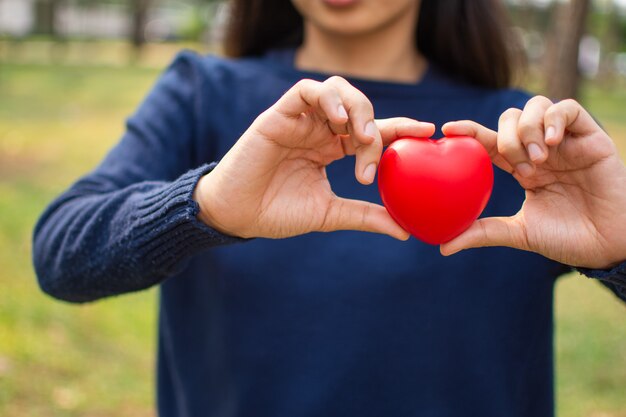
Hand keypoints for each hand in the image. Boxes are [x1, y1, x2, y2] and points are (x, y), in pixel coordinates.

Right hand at [194, 76, 433, 239]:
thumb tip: (405, 232)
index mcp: (331, 149)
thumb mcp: (329, 214)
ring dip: (356, 108)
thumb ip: (364, 216)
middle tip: (374, 156)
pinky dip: (328, 99)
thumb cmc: (277, 212)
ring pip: (338, 90)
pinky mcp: (279, 114)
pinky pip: (308, 90)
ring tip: (358, 138)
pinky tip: (337, 122)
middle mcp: (319, 130)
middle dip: (376, 126)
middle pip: (360, 108)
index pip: (373, 131)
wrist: (237, 215)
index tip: (429, 133)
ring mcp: (300, 119)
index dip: (401, 128)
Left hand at [440, 96, 625, 268]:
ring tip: (538, 160)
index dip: (470, 131)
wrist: (607, 245)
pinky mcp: (591, 137)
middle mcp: (540, 150)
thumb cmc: (567, 239)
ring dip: (529, 129)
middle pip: (511, 117)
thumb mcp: (519, 233)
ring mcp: (565, 142)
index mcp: (521, 168)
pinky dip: (554, 118)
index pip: (491, 141)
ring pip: (536, 107)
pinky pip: (568, 108)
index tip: (447, 129)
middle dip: (506, 135)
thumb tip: (443, 247)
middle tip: (517, 165)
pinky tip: (552, 142)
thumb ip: (483, 232)